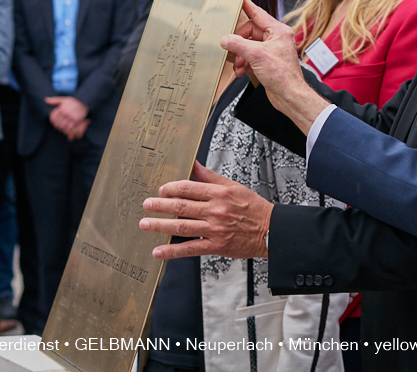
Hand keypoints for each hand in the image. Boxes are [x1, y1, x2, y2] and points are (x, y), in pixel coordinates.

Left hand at [46, 96, 89, 139]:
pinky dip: (69, 133)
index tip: (56, 124)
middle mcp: (65, 112)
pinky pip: (71, 128)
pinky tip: (69, 135)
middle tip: (61, 129)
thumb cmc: (74, 102)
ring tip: (65, 132)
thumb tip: (46, 100)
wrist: (86, 102)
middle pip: (58, 124)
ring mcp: (71, 116)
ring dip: (64, 131)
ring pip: (64, 127)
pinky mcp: (77, 120)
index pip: (53, 118)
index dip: (53, 123)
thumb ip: (54, 100)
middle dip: (59, 128)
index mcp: (61, 108)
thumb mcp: (64, 99)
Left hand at [139, 161, 272, 259]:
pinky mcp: (216, 246)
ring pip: (181, 226)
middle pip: (181, 206)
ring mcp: (215, 229)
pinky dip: (172, 251)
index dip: (171, 188)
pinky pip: (190, 248)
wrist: (271, 230)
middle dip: (160, 206)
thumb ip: (210, 177)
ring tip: (145, 224)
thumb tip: (194, 165)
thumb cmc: (253, 208)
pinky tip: (158, 252)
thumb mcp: (234, 186)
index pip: (189, 188)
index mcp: (219, 193)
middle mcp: (215, 210)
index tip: (161, 190)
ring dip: (160, 226)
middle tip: (146, 205)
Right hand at [221, 0, 329, 133]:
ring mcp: (272, 50)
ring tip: (238, 65)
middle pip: (249, 32)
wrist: (289, 95)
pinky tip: (241, 71)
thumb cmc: (281, 75)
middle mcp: (276, 38)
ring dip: (240, 55)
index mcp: (277, 31)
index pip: (258, 14)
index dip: (247, 6)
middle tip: (231, 51)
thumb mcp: (256, 55)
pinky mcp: (267, 61)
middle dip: (239, 43)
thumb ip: (238, 44)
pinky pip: (250, 56)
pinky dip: (243, 62)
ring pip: (248, 45)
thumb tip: (225, 39)